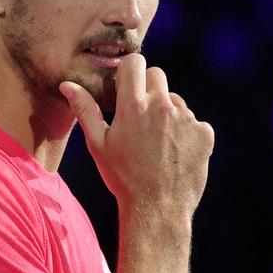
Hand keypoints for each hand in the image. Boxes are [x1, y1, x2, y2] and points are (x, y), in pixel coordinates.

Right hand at [60, 53, 213, 218]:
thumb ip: (85, 110)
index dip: (129, 72)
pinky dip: (186, 133)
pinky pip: (195, 122)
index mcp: (134, 106)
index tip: (126, 86)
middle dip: (148, 89)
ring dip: (168, 113)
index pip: (135, 63)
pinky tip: (175, 154)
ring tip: (157, 143)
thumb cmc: (123, 178)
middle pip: (157, 76)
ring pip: (176, 101)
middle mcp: (162, 106)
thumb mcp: (98, 145)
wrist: (157, 209)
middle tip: (140, 118)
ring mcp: (186, 119)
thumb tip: (67, 85)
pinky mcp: (204, 133)